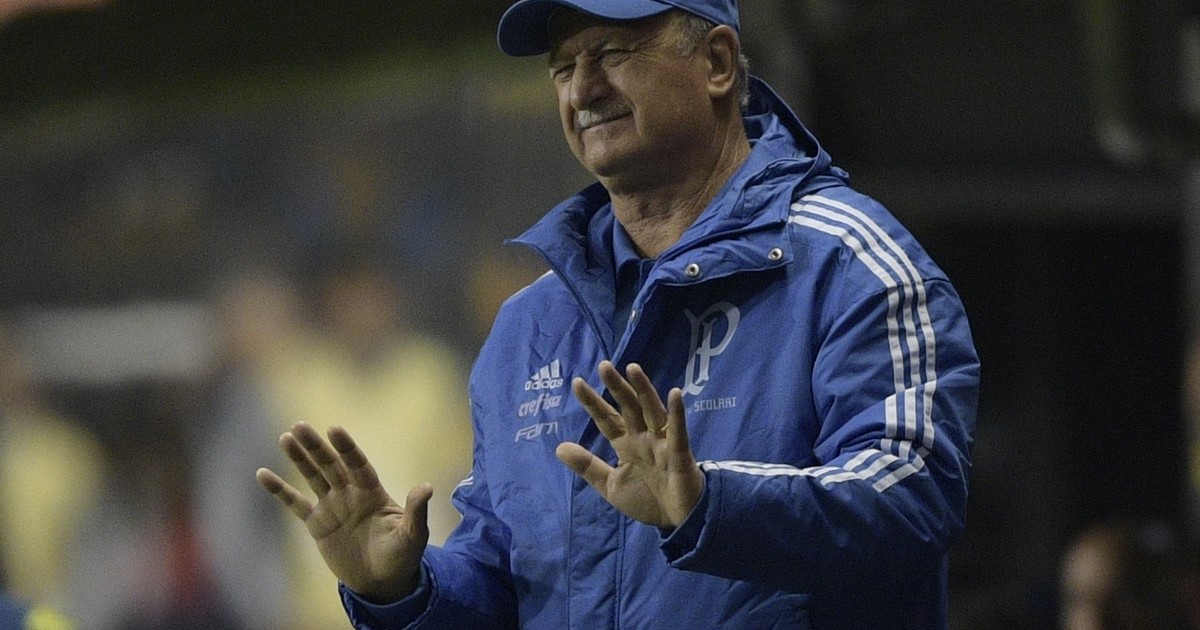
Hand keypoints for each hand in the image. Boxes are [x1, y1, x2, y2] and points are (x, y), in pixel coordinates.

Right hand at [255, 422, 428, 602]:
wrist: (382, 581)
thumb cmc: (402, 556)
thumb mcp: (414, 535)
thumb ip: (416, 511)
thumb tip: (428, 486)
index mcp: (373, 492)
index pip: (357, 464)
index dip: (346, 448)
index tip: (334, 429)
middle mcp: (350, 493)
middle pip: (331, 465)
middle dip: (316, 446)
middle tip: (299, 425)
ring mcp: (332, 506)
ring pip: (313, 476)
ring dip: (299, 458)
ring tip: (285, 437)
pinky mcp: (317, 524)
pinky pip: (295, 503)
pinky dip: (280, 490)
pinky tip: (262, 473)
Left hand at [557, 361, 703, 528]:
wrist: (678, 521)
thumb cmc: (648, 499)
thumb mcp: (611, 485)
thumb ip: (588, 466)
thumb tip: (558, 448)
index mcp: (626, 444)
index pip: (607, 419)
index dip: (593, 402)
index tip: (576, 382)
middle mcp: (643, 438)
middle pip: (628, 407)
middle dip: (617, 387)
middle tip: (603, 365)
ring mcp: (662, 443)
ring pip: (651, 411)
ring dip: (643, 390)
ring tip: (633, 368)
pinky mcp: (680, 453)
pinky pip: (678, 431)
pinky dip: (677, 413)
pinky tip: (674, 394)